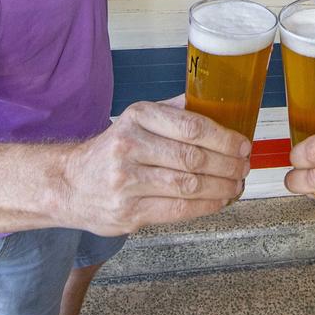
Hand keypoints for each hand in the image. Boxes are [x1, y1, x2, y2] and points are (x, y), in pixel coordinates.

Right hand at [64, 96, 250, 234]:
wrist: (69, 184)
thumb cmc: (112, 150)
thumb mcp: (136, 120)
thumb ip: (172, 111)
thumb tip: (215, 102)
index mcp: (137, 117)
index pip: (191, 126)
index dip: (224, 138)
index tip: (243, 145)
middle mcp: (130, 146)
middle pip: (194, 157)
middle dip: (228, 165)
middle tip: (245, 167)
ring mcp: (127, 181)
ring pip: (189, 185)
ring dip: (222, 187)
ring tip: (237, 185)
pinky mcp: (128, 212)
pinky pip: (178, 210)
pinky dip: (206, 206)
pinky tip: (219, 201)